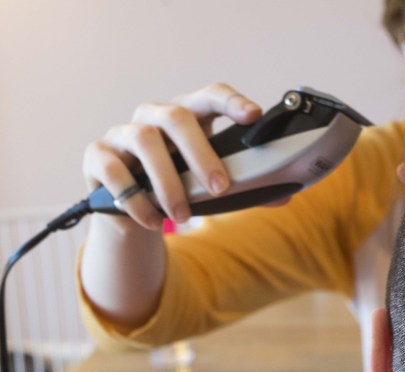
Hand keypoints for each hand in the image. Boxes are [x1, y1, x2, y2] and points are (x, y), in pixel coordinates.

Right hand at [82, 83, 262, 230]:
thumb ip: (246, 188)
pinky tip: (153, 221)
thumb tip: (286, 196)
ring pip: (144, 140)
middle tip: (221, 188)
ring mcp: (123, 133)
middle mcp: (154, 117)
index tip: (254, 116)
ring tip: (184, 217)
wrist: (136, 214)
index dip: (231, 101)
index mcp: (189, 118)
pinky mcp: (98, 156)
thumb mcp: (213, 188)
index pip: (210, 96)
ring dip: (169, 182)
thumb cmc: (182, 189)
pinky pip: (114, 170)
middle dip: (202, 153)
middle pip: (176, 116)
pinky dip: (136, 199)